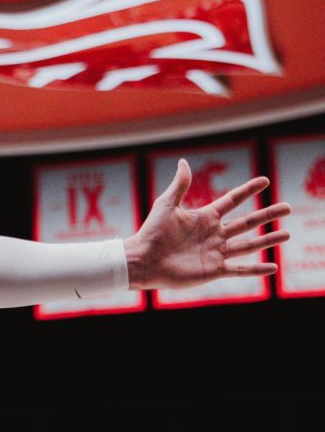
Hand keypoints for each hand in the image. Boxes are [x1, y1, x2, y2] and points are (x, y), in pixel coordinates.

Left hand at [124, 159, 290, 289]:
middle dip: (267, 215)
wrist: (142, 260)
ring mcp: (215, 252)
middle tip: (288, 207)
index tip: (265, 180)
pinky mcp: (213, 270)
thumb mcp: (167, 205)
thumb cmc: (151, 232)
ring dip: (268, 240)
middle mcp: (214, 234)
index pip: (232, 200)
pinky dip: (256, 269)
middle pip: (247, 222)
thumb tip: (183, 161)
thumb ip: (179, 185)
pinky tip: (273, 268)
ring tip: (287, 234)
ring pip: (248, 245)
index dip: (248, 190)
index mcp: (205, 217)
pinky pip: (239, 269)